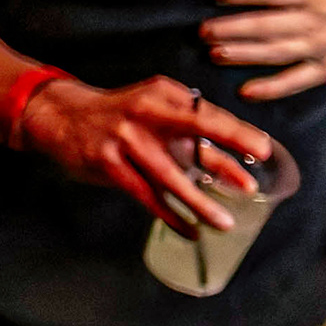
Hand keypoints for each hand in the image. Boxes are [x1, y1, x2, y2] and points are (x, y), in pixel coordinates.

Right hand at [14, 77, 274, 232]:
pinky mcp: (108, 163)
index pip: (207, 115)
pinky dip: (169, 215)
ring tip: (225, 223)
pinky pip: (145, 195)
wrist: (62, 116)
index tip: (264, 150)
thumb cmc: (123, 115)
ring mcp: (125, 139)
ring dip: (199, 202)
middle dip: (223, 157)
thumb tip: (239, 157)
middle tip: (250, 183)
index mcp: (164, 95)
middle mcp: (146, 112)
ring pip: (169, 175)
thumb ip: (193, 131)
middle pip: (192, 132)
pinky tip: (190, 231)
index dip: (237, 133)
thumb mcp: (157, 109)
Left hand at [202, 0, 325, 97]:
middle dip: (231, 28)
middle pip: (264, 26)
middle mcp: (313, 23)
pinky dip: (271, 87)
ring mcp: (319, 49)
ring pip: (273, 52)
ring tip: (215, 53)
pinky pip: (296, 80)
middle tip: (203, 30)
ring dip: (242, 54)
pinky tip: (247, 90)